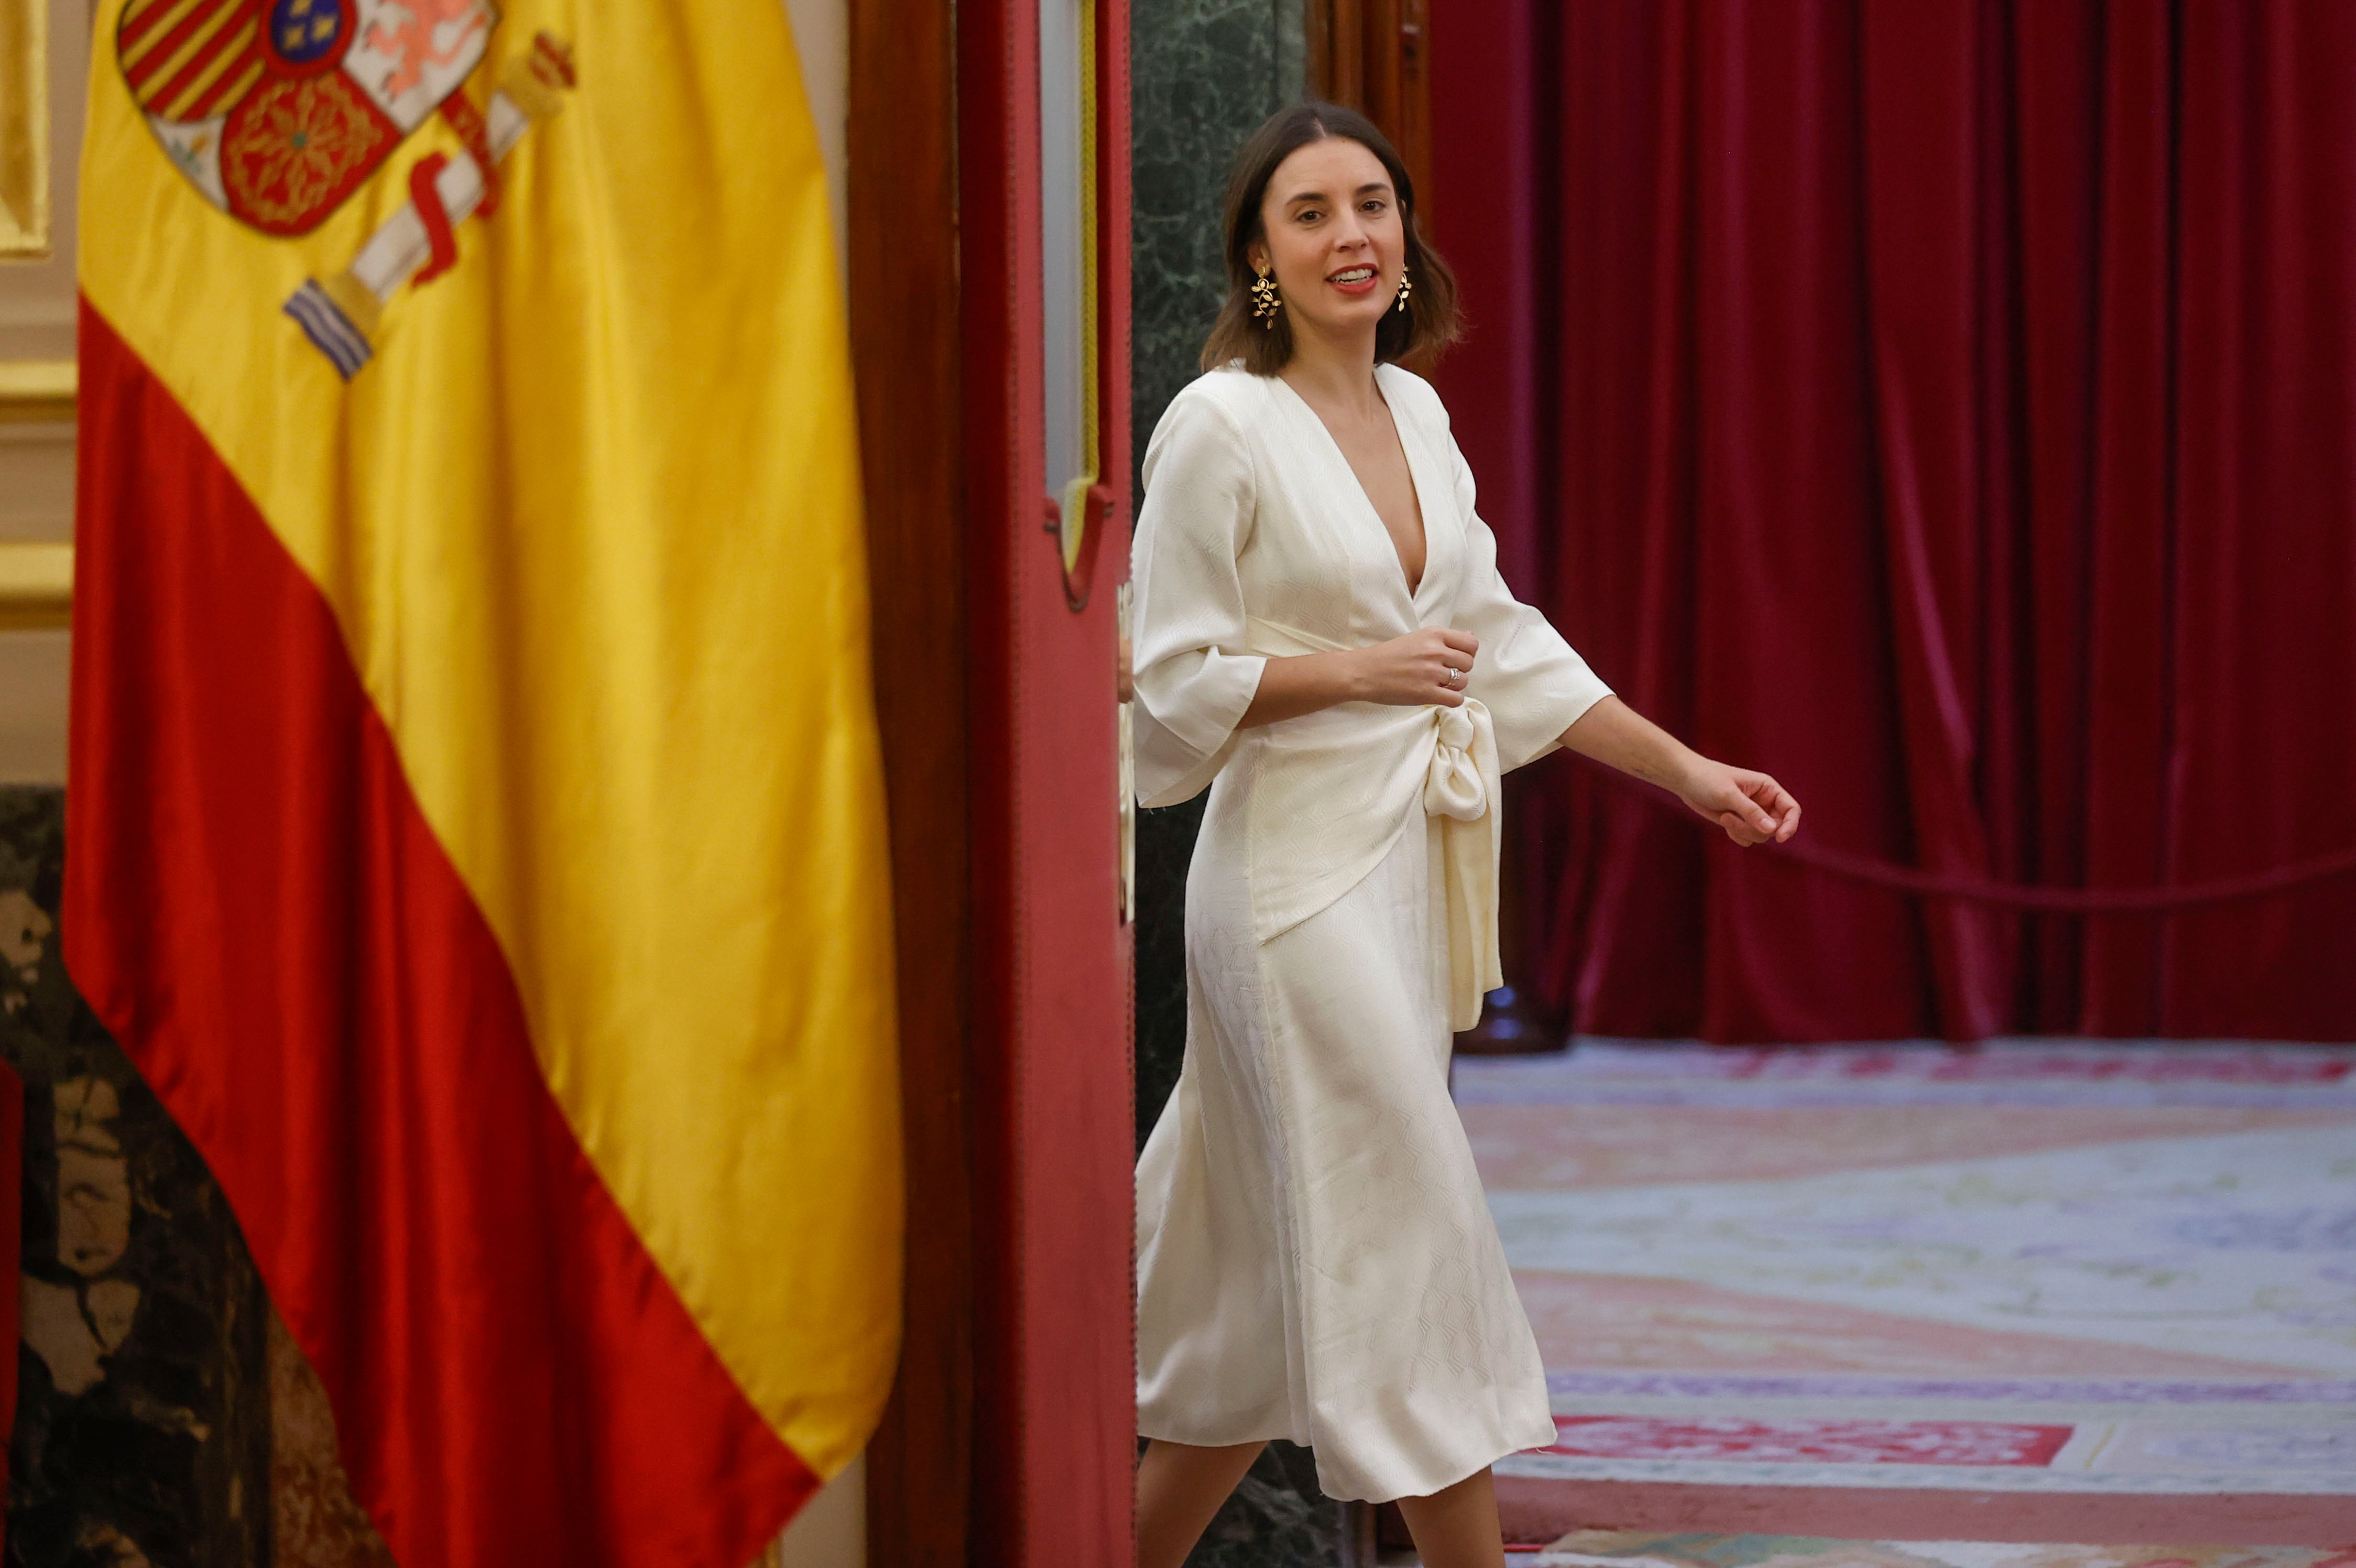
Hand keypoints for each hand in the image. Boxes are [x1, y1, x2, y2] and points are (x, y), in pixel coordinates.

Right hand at [1345, 628, 1479, 707]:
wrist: (1364, 672)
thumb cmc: (1388, 655)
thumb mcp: (1418, 638)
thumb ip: (1445, 639)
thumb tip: (1472, 637)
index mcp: (1434, 634)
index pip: (1471, 644)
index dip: (1467, 653)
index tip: (1456, 659)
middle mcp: (1435, 651)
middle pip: (1468, 663)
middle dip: (1459, 670)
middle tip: (1443, 673)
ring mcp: (1431, 673)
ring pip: (1463, 682)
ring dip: (1454, 686)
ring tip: (1437, 685)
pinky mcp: (1426, 693)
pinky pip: (1456, 700)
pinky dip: (1451, 700)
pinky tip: (1439, 696)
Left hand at [1676, 757, 1801, 846]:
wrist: (1686, 781)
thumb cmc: (1707, 780)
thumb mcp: (1729, 794)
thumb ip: (1751, 812)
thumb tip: (1772, 830)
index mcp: (1768, 788)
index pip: (1791, 809)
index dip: (1790, 825)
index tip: (1779, 838)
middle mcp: (1764, 801)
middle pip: (1776, 826)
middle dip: (1756, 829)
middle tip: (1731, 820)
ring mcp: (1753, 814)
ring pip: (1761, 835)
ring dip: (1743, 831)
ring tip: (1725, 817)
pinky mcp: (1741, 822)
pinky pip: (1748, 838)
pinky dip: (1737, 835)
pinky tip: (1723, 821)